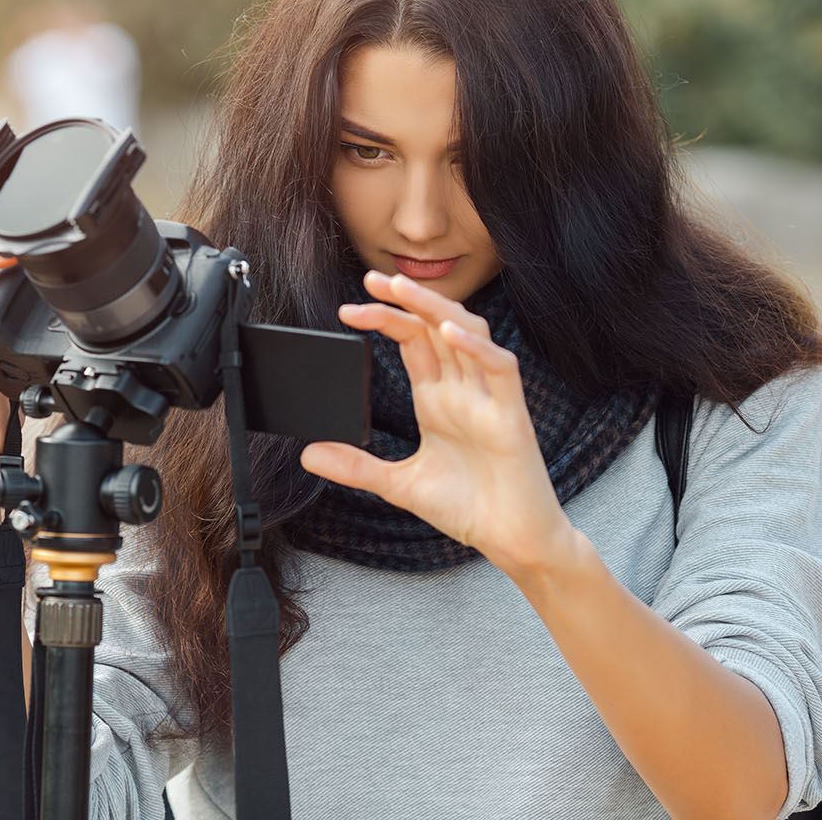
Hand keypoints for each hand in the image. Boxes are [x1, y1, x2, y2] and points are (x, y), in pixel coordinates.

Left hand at [299, 271, 574, 576]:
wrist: (511, 542)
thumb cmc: (468, 507)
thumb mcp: (398, 485)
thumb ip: (357, 467)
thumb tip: (309, 453)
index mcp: (438, 399)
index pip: (411, 341)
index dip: (384, 319)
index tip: (347, 311)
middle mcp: (463, 390)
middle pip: (436, 326)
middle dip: (407, 299)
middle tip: (372, 279)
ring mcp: (489, 399)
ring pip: (468, 332)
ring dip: (436, 307)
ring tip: (403, 289)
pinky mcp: (512, 416)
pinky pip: (501, 368)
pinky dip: (477, 347)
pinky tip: (450, 332)